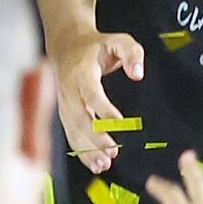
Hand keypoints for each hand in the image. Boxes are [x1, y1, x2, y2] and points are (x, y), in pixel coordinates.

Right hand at [51, 26, 143, 174]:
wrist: (66, 44)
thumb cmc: (96, 45)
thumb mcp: (118, 39)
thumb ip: (132, 53)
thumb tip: (138, 73)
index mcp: (82, 70)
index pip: (91, 92)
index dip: (103, 108)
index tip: (118, 121)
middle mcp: (69, 89)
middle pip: (79, 116)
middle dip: (94, 137)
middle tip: (112, 152)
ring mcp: (64, 102)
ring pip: (73, 129)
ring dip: (87, 149)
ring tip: (104, 164)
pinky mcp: (65, 112)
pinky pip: (70, 134)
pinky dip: (81, 151)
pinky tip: (94, 164)